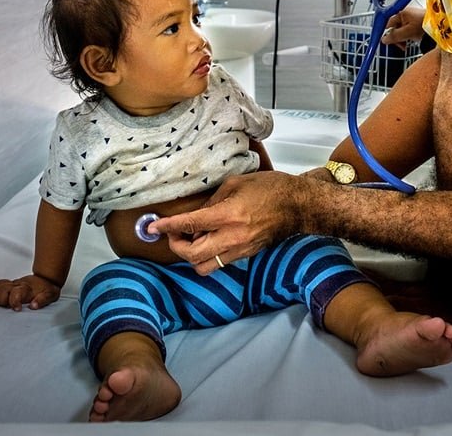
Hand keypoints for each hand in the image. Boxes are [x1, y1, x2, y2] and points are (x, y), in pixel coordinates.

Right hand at [0, 273, 61, 310]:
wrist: (46, 278)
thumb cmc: (47, 288)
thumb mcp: (51, 295)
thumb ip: (42, 300)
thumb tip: (33, 306)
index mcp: (27, 289)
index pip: (16, 292)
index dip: (14, 301)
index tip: (17, 309)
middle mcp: (18, 285)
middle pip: (3, 289)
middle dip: (2, 299)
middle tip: (7, 306)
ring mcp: (12, 285)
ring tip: (1, 303)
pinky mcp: (9, 285)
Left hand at [149, 172, 304, 274]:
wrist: (297, 206)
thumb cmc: (269, 188)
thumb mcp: (236, 184)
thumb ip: (212, 202)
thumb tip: (196, 216)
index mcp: (229, 215)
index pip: (190, 225)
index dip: (168, 227)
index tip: (154, 227)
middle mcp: (233, 237)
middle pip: (192, 255)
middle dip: (175, 246)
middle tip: (172, 233)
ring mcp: (240, 249)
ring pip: (205, 266)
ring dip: (190, 255)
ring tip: (190, 239)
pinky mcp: (246, 255)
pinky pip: (220, 263)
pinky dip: (207, 255)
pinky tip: (208, 240)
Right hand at [381, 7, 424, 44]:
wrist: (441, 25)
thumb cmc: (426, 25)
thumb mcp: (408, 33)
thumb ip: (395, 36)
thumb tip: (384, 39)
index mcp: (401, 13)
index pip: (388, 24)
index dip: (387, 34)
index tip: (388, 42)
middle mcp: (405, 14)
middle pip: (395, 28)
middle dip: (397, 38)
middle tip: (401, 45)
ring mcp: (411, 17)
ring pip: (402, 30)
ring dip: (403, 38)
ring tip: (409, 43)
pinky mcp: (417, 22)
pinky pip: (408, 30)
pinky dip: (409, 36)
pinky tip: (414, 40)